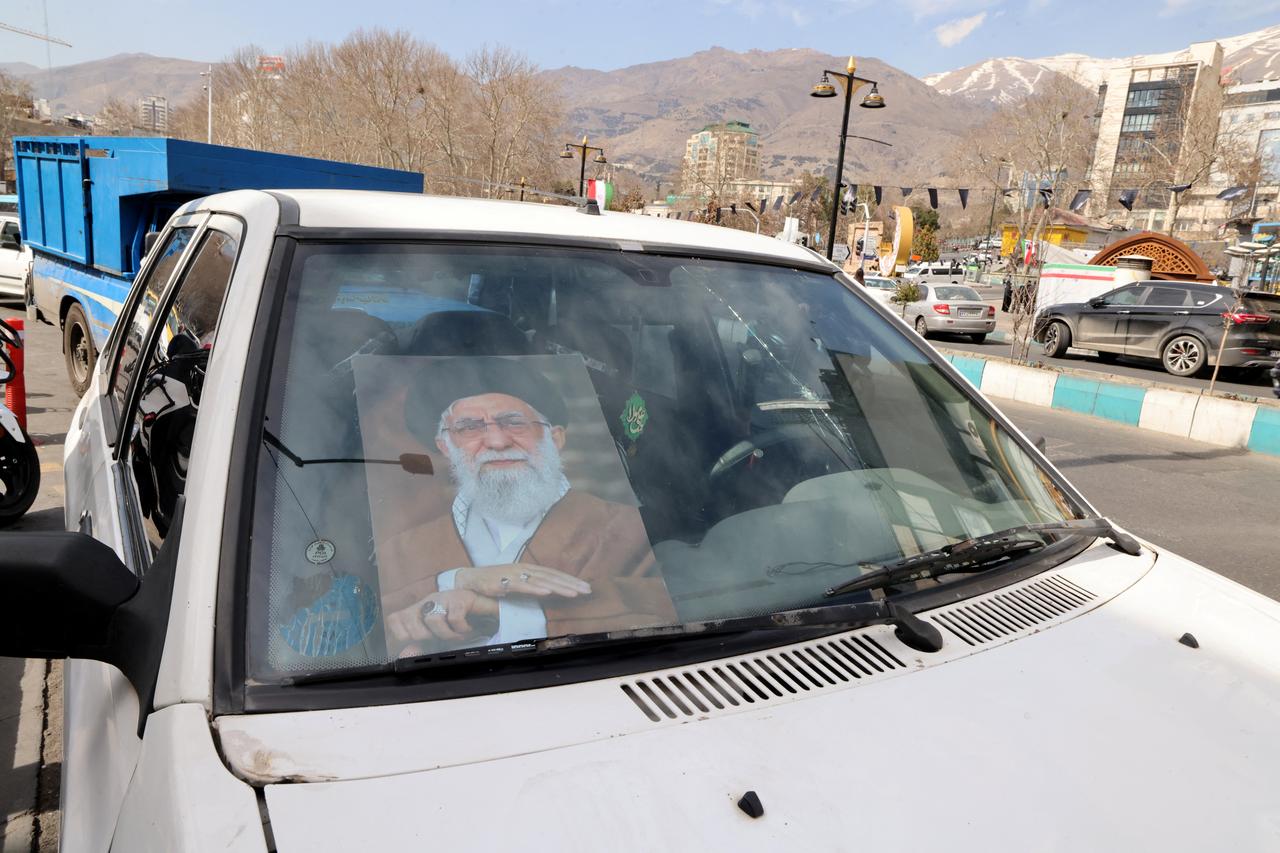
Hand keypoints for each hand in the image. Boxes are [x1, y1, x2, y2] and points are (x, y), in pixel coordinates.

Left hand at [385, 589, 498, 647]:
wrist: (490, 607)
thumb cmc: (462, 621)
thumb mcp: (439, 635)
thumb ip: (422, 645)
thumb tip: (405, 655)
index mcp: (419, 609)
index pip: (396, 619)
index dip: (403, 634)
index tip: (419, 642)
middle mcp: (429, 601)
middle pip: (411, 620)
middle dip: (426, 636)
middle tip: (441, 638)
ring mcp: (445, 598)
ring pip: (432, 619)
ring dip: (447, 634)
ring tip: (457, 635)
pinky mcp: (461, 598)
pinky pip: (454, 617)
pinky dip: (461, 629)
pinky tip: (467, 629)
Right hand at [453, 563, 591, 598]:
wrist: (470, 580)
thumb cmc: (494, 582)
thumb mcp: (517, 584)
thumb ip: (532, 586)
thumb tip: (550, 591)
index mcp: (529, 569)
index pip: (554, 574)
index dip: (570, 580)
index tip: (586, 587)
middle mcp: (524, 570)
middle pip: (552, 576)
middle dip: (571, 583)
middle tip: (587, 590)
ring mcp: (514, 575)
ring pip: (541, 581)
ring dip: (558, 586)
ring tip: (573, 592)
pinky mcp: (503, 583)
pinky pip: (522, 586)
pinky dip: (535, 588)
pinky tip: (547, 592)